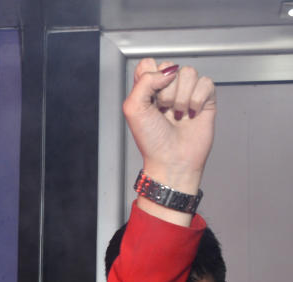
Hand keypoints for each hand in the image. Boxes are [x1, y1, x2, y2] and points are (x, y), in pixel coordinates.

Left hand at [123, 59, 215, 197]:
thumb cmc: (151, 140)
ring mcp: (187, 92)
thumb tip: (168, 70)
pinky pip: (206, 83)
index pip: (149, 63)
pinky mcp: (205, 99)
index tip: (149, 96)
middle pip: (170, 66)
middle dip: (165, 91)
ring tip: (177, 114)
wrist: (172, 160)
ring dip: (181, 98)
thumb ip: (144, 81)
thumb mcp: (133, 108)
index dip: (150, 76)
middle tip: (163, 111)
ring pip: (189, 73)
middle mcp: (167, 88)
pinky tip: (191, 115)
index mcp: (147, 88)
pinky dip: (197, 101)